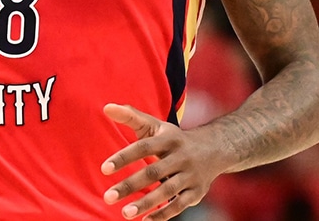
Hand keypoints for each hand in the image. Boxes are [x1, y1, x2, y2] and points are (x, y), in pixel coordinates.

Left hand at [101, 103, 227, 219]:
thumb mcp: (155, 125)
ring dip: (146, 203)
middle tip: (107, 197)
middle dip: (130, 185)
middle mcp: (181, 156)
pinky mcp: (196, 192)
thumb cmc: (174, 139)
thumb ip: (131, 116)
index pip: (143, 147)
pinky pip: (179, 205)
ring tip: (124, 213)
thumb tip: (107, 107)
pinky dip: (163, 214)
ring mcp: (190, 175)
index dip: (124, 158)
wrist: (214, 149)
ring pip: (167, 191)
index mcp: (168, 138)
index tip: (104, 169)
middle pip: (153, 172)